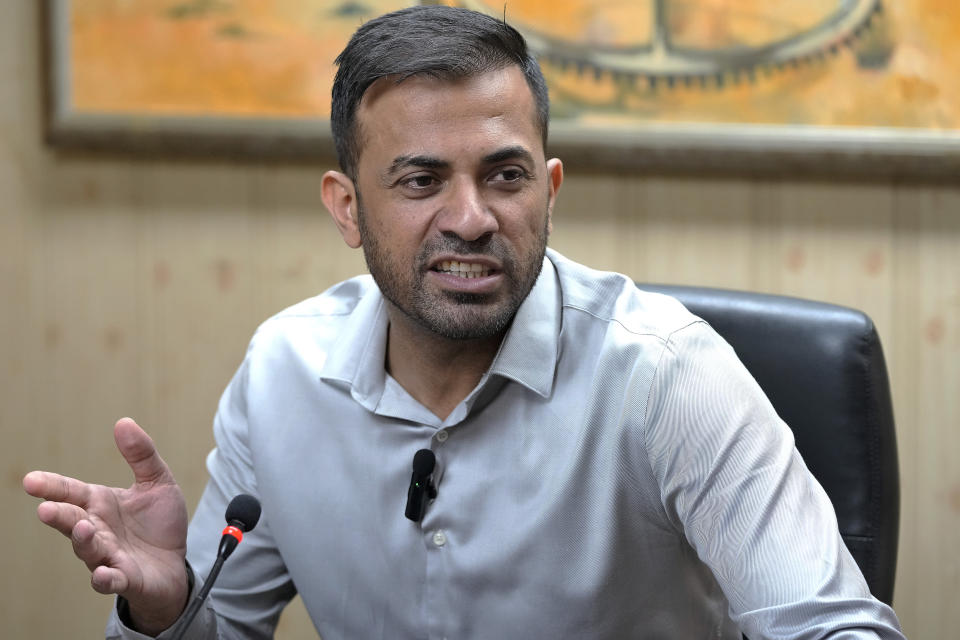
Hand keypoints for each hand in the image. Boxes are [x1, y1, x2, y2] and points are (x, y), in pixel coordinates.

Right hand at [23, 417, 189, 634]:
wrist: (174, 564)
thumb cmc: (159, 524)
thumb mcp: (157, 482)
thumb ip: (141, 454)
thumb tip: (123, 422)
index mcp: (99, 504)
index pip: (70, 492)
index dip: (51, 486)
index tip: (31, 481)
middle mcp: (97, 530)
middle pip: (71, 522)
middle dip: (58, 516)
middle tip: (46, 509)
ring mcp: (107, 556)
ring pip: (88, 550)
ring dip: (83, 541)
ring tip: (84, 528)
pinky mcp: (124, 579)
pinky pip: (110, 581)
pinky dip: (105, 579)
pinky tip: (103, 573)